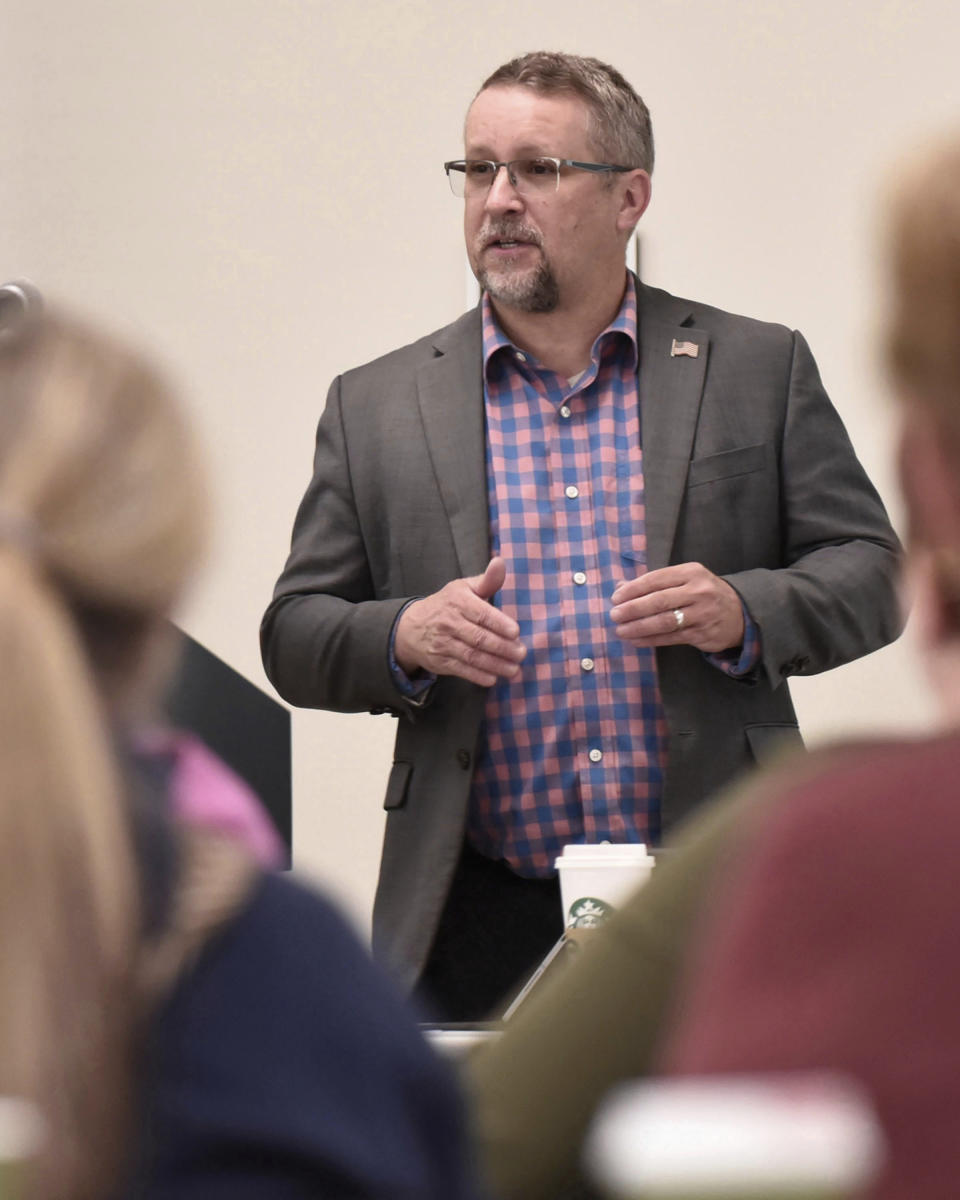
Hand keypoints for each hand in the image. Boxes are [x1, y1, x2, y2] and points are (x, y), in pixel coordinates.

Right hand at [395, 557, 526, 686]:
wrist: (411, 627)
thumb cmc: (447, 605)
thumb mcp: (464, 588)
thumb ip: (487, 580)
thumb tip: (500, 562)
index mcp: (458, 601)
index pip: (481, 614)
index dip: (499, 624)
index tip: (516, 632)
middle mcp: (449, 622)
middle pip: (479, 638)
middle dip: (503, 648)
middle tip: (521, 653)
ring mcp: (443, 643)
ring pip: (472, 656)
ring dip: (495, 665)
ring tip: (514, 670)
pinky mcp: (440, 662)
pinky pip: (461, 670)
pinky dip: (477, 676)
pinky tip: (493, 678)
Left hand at [610, 562, 744, 652]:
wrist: (740, 613)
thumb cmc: (703, 594)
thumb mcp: (685, 580)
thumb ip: (655, 583)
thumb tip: (620, 587)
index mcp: (691, 572)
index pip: (656, 579)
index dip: (633, 589)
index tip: (615, 598)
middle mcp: (698, 591)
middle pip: (659, 600)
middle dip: (633, 608)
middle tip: (614, 615)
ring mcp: (702, 613)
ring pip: (664, 621)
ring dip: (639, 627)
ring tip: (621, 630)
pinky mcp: (702, 634)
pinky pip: (671, 637)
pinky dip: (651, 639)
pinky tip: (636, 640)